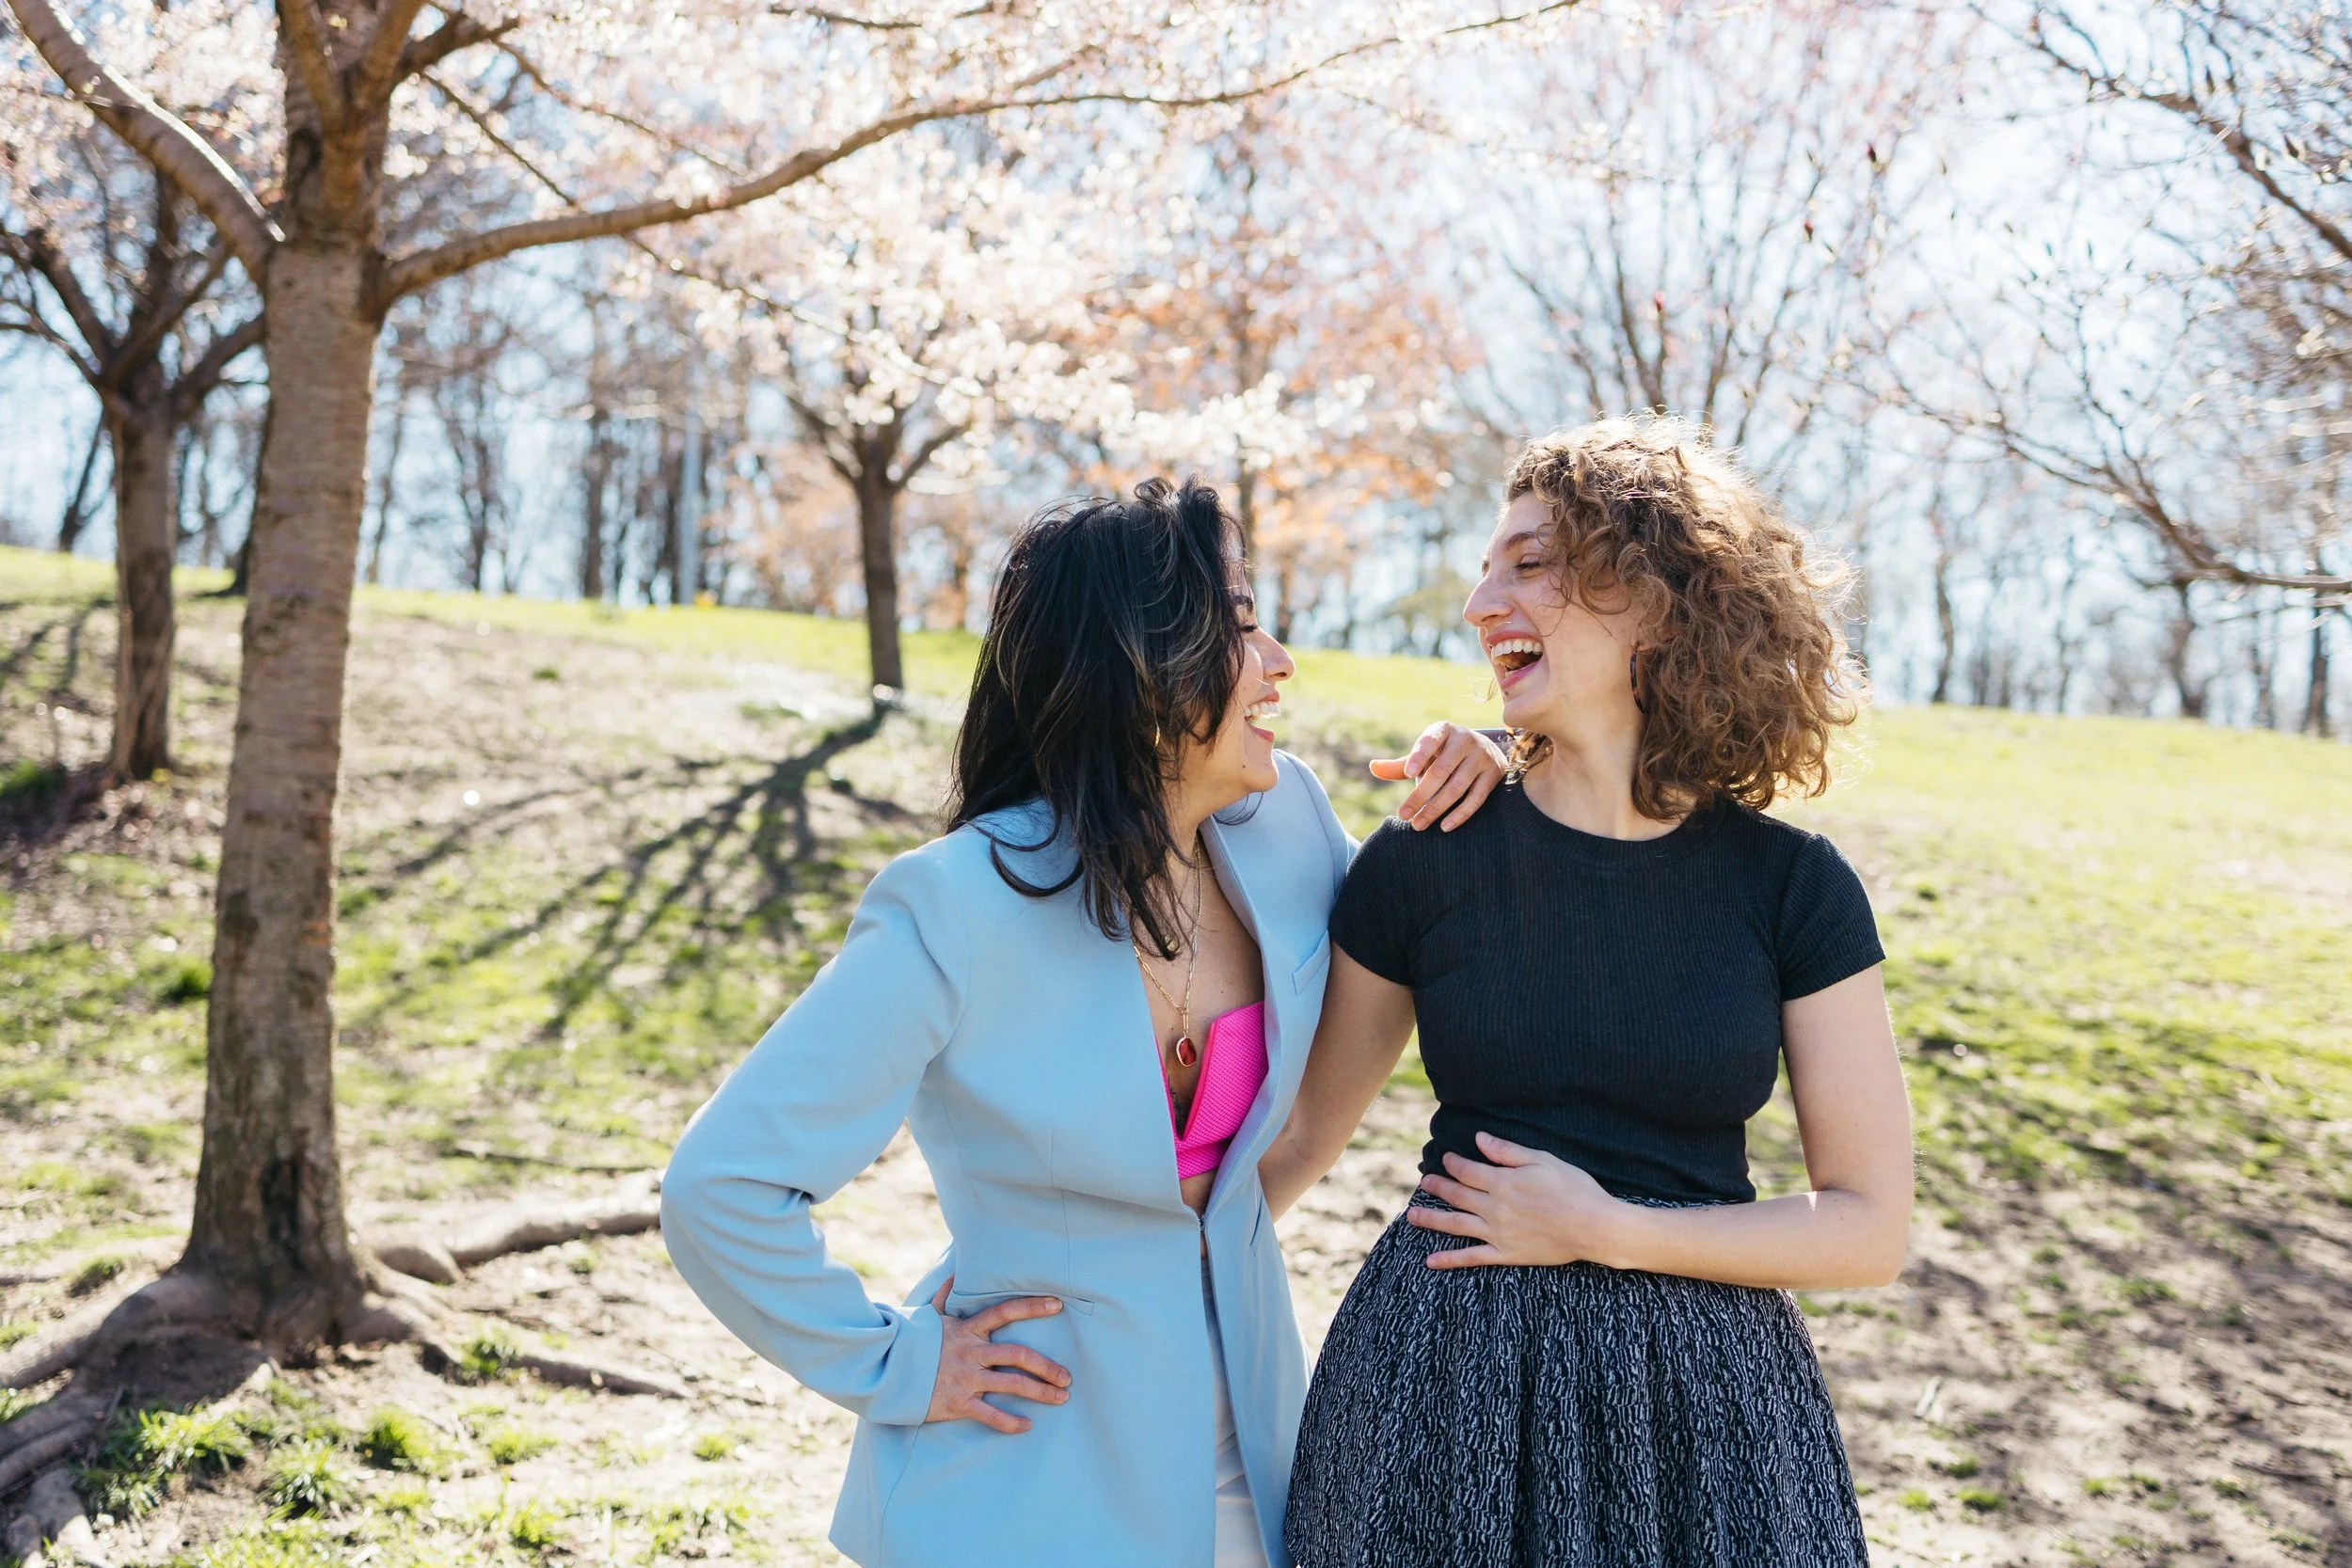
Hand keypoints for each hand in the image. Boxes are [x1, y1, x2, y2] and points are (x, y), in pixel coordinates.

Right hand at [922, 1277, 1070, 1432]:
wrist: (884, 1371)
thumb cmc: (911, 1344)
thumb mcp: (928, 1317)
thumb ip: (943, 1296)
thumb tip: (953, 1273)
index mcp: (967, 1329)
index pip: (1004, 1312)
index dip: (1032, 1307)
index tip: (1058, 1304)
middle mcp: (970, 1352)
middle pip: (1018, 1355)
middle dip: (1047, 1366)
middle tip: (1067, 1376)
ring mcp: (965, 1378)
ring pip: (1011, 1385)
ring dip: (1040, 1392)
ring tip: (1061, 1398)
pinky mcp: (957, 1403)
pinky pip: (990, 1414)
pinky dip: (1010, 1422)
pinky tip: (1027, 1426)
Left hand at [1369, 722, 1506, 831]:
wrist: (1484, 750)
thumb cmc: (1444, 754)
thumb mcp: (1424, 755)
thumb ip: (1401, 765)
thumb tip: (1373, 768)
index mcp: (1443, 730)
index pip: (1430, 741)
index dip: (1419, 756)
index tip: (1408, 774)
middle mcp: (1465, 739)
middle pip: (1441, 771)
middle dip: (1420, 795)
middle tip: (1403, 815)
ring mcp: (1482, 756)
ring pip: (1457, 787)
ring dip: (1436, 808)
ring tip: (1418, 824)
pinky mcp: (1493, 774)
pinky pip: (1476, 798)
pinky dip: (1460, 814)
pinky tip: (1444, 827)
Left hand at [1406, 1132, 1632, 1269]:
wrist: (1594, 1226)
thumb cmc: (1574, 1188)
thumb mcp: (1542, 1160)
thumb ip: (1507, 1151)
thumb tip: (1479, 1139)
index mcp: (1503, 1181)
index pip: (1467, 1170)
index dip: (1453, 1163)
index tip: (1445, 1158)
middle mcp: (1494, 1207)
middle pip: (1457, 1195)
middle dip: (1437, 1187)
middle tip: (1423, 1183)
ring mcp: (1498, 1232)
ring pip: (1455, 1225)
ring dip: (1431, 1220)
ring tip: (1411, 1217)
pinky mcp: (1506, 1254)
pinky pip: (1472, 1257)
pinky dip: (1449, 1259)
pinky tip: (1430, 1261)